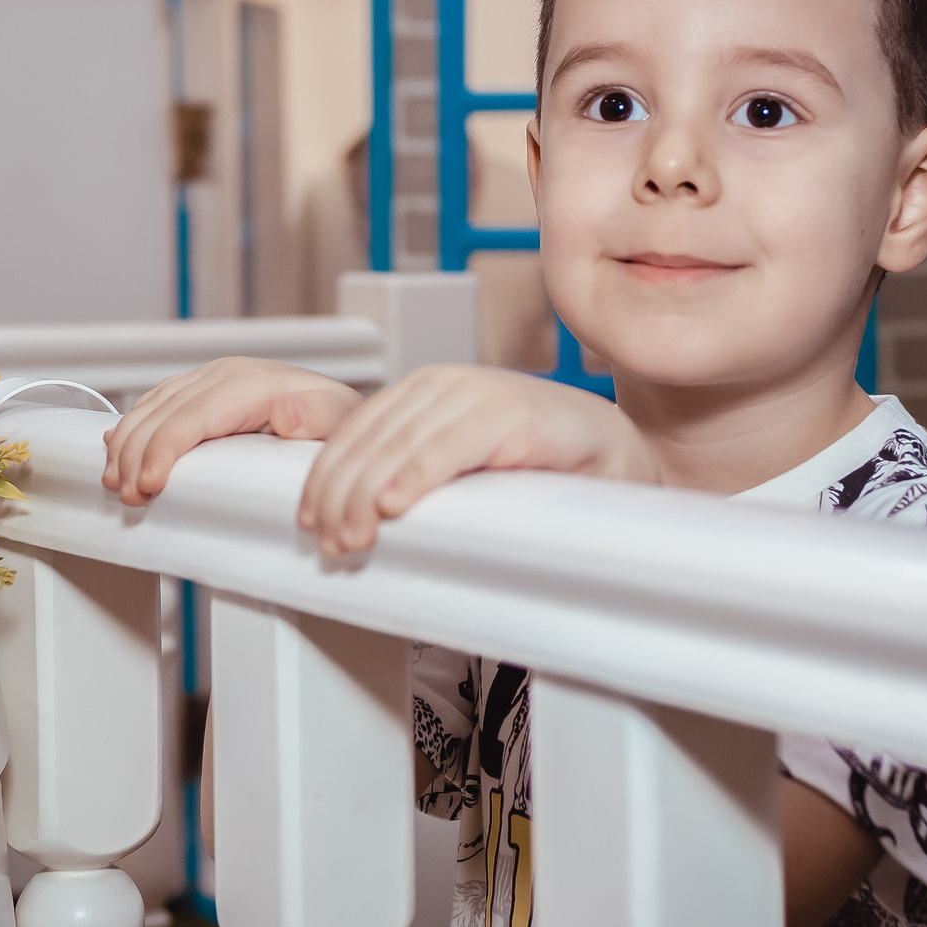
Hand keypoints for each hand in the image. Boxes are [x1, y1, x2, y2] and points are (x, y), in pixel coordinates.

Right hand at [100, 358, 362, 505]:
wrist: (341, 410)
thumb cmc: (340, 422)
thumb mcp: (341, 421)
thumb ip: (318, 416)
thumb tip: (285, 411)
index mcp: (251, 383)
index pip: (193, 415)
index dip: (164, 448)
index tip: (148, 483)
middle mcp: (225, 376)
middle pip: (163, 413)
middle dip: (136, 454)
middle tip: (127, 494)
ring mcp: (210, 380)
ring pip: (152, 407)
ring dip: (126, 444)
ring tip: (116, 481)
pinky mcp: (200, 390)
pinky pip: (156, 404)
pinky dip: (132, 427)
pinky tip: (116, 446)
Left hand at [298, 365, 653, 554]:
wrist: (618, 458)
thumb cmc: (538, 470)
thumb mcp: (459, 471)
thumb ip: (413, 476)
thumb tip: (352, 515)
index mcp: (425, 393)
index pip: (356, 430)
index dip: (325, 475)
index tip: (308, 520)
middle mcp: (446, 384)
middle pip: (370, 437)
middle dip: (340, 493)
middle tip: (328, 542)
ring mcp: (479, 392)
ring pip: (400, 442)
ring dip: (367, 493)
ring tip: (352, 536)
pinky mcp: (514, 412)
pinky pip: (452, 444)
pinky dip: (418, 474)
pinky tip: (396, 506)